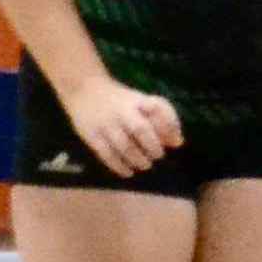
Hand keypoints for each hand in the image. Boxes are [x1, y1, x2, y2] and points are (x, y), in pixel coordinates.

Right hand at [64, 76, 183, 179]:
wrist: (83, 88)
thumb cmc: (118, 99)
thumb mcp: (139, 101)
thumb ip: (160, 118)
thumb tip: (178, 142)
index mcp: (137, 100)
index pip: (158, 107)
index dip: (170, 124)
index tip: (175, 140)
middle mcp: (122, 111)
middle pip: (141, 129)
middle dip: (153, 145)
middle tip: (158, 155)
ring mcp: (106, 123)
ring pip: (124, 145)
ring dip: (138, 159)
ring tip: (145, 165)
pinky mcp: (91, 135)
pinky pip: (106, 154)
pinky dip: (119, 166)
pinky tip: (128, 172)